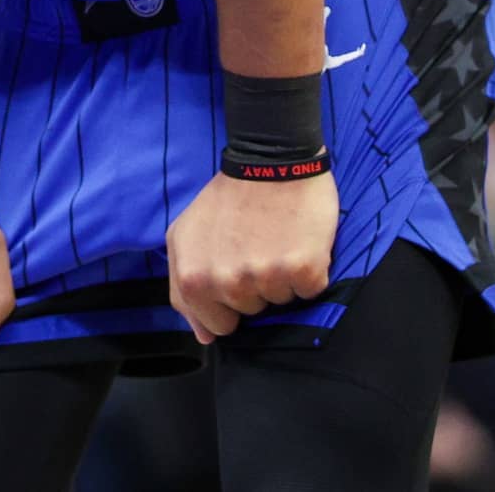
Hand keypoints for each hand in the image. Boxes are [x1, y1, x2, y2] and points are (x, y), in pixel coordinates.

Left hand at [165, 169, 338, 343]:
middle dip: (254, 287)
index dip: (229, 301)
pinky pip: (310, 291)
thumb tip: (204, 336)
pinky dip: (310, 271)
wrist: (270, 158)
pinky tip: (298, 241)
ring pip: (281, 303)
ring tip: (274, 239)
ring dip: (282, 277)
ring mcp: (266, 277)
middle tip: (255, 246)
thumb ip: (184, 289)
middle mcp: (227, 283)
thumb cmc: (227, 198)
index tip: (234, 267)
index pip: (218, 326)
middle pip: (251, 314)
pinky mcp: (303, 270)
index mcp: (193, 279)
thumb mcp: (184, 236)